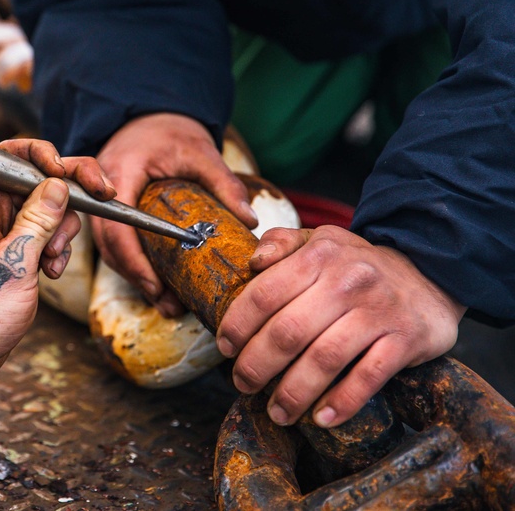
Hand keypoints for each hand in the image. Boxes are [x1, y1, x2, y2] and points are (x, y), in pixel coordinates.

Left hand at [0, 139, 113, 403]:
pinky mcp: (15, 255)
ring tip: (52, 262)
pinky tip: (51, 273)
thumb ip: (38, 222)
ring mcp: (3, 234)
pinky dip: (57, 252)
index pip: (12, 156)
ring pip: (49, 210)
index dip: (44, 157)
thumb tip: (58, 184)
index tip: (66, 175)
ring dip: (62, 232)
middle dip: (63, 202)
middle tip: (76, 224)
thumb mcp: (11, 266)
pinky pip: (47, 237)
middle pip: (39, 180)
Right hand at [93, 113, 257, 316]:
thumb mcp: (201, 152)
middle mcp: (102, 188)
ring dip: (132, 274)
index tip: (155, 284)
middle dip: (134, 275)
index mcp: (122, 171)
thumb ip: (224, 183)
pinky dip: (131, 263)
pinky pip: (113, 241)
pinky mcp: (109, 209)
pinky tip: (154, 281)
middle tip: (164, 300)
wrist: (149, 117)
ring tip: (163, 299)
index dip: (132, 259)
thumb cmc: (171, 132)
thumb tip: (250, 219)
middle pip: (107, 243)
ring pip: (107, 247)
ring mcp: (101, 199)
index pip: (117, 224)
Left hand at [216, 225, 466, 427]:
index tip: (225, 348)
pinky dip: (342, 402)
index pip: (265, 293)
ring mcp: (378, 311)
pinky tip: (321, 418)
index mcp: (318, 255)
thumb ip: (281, 243)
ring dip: (294, 392)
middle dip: (257, 366)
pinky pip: (368, 377)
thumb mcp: (320, 240)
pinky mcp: (406, 339)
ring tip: (277, 412)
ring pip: (324, 359)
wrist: (432, 273)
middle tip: (242, 385)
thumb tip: (253, 261)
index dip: (238, 325)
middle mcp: (347, 280)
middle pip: (288, 332)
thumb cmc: (358, 265)